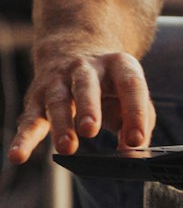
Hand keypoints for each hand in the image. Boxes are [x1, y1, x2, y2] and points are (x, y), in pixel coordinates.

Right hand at [8, 47, 155, 163]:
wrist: (75, 51)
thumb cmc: (110, 86)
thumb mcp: (131, 96)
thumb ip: (139, 124)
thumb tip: (132, 153)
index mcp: (118, 65)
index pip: (130, 86)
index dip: (135, 112)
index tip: (136, 140)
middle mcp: (86, 69)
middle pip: (86, 86)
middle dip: (88, 108)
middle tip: (90, 131)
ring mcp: (59, 81)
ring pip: (57, 101)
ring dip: (61, 125)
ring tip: (67, 148)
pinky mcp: (38, 98)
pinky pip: (30, 119)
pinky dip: (24, 139)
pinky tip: (18, 156)